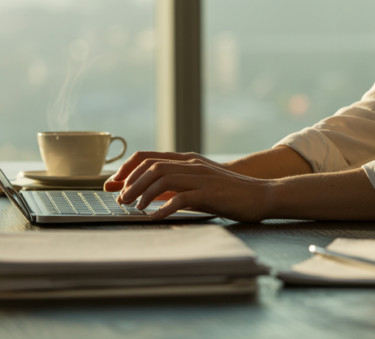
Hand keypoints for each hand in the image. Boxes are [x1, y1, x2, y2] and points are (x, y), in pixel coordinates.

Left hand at [105, 152, 271, 221]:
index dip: (127, 168)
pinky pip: (181, 198)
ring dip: (143, 193)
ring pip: (163, 178)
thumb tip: (148, 193)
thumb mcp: (198, 185)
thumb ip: (176, 185)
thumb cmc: (228, 193)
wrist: (260, 195)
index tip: (114, 183)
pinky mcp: (209, 193)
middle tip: (120, 199)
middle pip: (152, 166)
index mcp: (187, 160)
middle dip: (131, 182)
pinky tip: (155, 218)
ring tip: (134, 208)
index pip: (148, 156)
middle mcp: (192, 164)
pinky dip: (164, 208)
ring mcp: (201, 177)